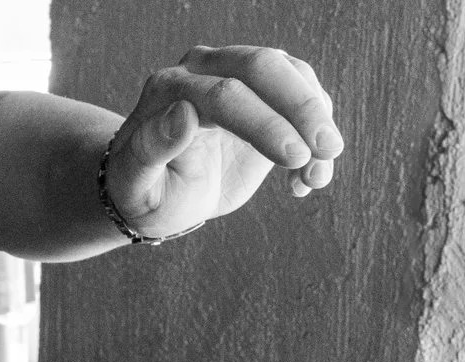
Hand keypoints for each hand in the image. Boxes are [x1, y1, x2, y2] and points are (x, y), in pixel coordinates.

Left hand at [106, 47, 342, 236]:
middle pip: (264, 66)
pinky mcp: (266, 94)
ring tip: (317, 176)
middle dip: (302, 107)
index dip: (264, 123)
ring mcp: (238, 75)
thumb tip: (183, 114)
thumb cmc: (143, 190)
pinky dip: (318, 135)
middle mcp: (204, 70)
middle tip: (328, 151)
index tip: (294, 158)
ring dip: (318, 122)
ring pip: (293, 75)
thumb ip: (151, 149)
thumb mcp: (136, 182)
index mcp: (169, 88)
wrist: (162, 192)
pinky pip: (305, 99)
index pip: (225, 93)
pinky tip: (308, 180)